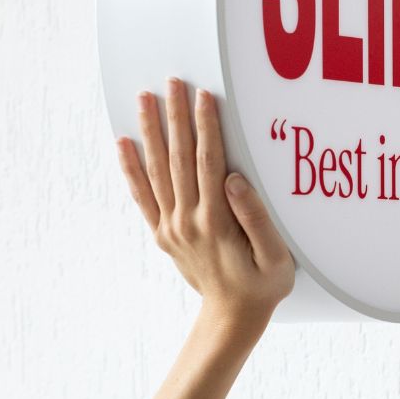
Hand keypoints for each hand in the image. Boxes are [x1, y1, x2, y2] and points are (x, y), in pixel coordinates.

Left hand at [116, 77, 295, 321]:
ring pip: (157, 170)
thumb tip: (233, 179)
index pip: (209, 162)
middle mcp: (188, 220)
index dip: (207, 126)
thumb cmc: (262, 285)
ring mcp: (172, 226)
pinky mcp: (163, 233)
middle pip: (179, 158)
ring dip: (151, 131)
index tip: (203, 95)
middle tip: (171, 82)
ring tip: (145, 98)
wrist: (232, 316)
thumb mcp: (276, 257)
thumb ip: (256, 218)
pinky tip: (123, 143)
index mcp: (217, 221)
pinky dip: (131, 168)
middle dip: (175, 116)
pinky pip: (142, 196)